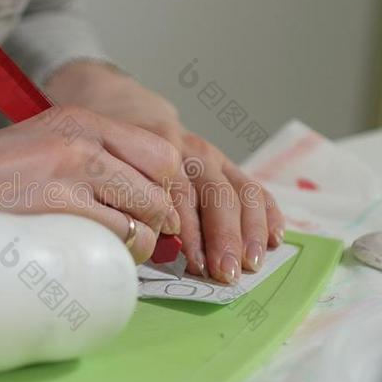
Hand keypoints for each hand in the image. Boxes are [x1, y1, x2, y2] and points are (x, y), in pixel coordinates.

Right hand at [0, 107, 181, 263]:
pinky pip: (117, 236)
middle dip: (159, 216)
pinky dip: (119, 254)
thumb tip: (142, 197)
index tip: (158, 209)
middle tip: (143, 234)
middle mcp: (82, 138)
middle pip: (161, 181)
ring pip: (145, 212)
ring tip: (119, 248)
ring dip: (142, 239)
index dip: (167, 186)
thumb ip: (93, 161)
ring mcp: (69, 168)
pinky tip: (99, 257)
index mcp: (82, 119)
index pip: (160, 150)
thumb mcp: (45, 146)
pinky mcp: (54, 203)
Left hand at [46, 62, 284, 283]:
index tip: (195, 265)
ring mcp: (211, 156)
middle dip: (225, 237)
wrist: (125, 108)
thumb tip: (140, 245)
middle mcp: (190, 151)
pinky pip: (253, 186)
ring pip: (240, 191)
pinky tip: (276, 236)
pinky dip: (267, 212)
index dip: (190, 233)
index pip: (180, 196)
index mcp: (157, 151)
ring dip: (250, 230)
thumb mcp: (105, 166)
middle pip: (215, 195)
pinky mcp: (224, 162)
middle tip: (227, 273)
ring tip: (253, 263)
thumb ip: (122, 199)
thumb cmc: (111, 150)